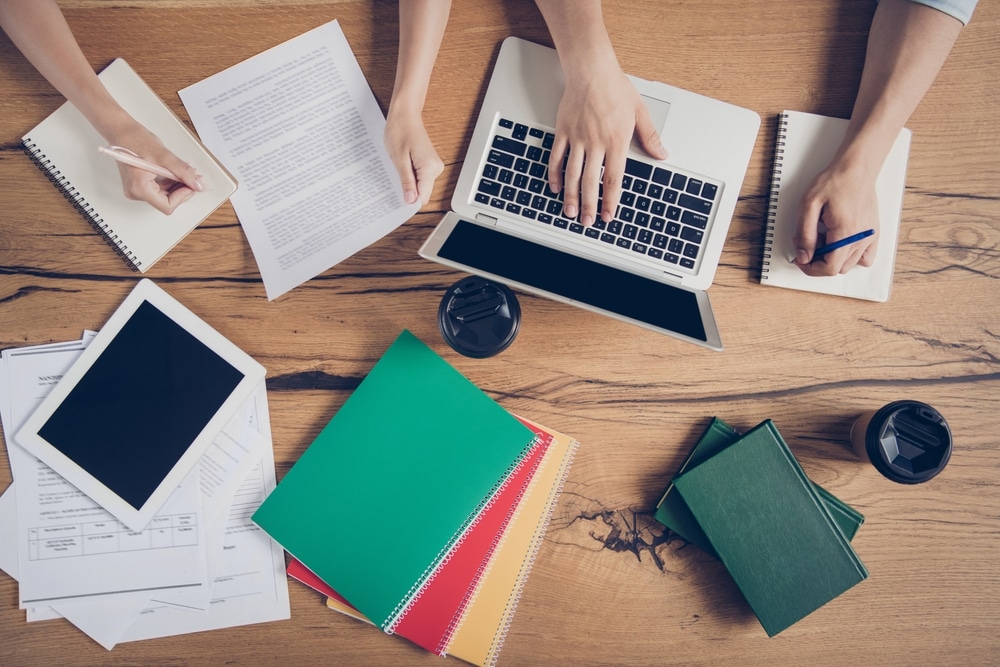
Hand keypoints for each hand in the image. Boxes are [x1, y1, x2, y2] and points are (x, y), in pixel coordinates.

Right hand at [104, 121, 202, 214]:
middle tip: (192, 178)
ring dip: (176, 186)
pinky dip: (169, 183)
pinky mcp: (138, 185)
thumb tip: (197, 184)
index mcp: (139, 188)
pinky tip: (174, 173)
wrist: (121, 131)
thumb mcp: (165, 156)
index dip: (183, 196)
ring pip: (164, 196)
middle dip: (181, 190)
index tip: (192, 184)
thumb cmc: (136, 140)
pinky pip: (158, 189)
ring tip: (183, 173)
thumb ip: (183, 172)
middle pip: (166, 202)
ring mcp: (136, 190)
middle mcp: (135, 193)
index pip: (167, 205)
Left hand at [384, 108, 443, 205]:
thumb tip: (410, 201)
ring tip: (396, 170)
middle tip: (393, 180)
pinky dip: (410, 176)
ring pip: (421, 186)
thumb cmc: (399, 131)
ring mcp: (434, 165)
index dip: (409, 201)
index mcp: (430, 168)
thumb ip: (406, 181)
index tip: (396, 199)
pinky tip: (401, 167)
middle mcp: (436, 168)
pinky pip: (420, 177)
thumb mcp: (399, 159)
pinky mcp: (430, 163)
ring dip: (408, 182)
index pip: (422, 197)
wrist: (405, 114)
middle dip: (408, 191)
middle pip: (422, 192)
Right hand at [548, 61, 666, 225]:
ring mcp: (577, 138)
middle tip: (587, 222)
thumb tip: (662, 155)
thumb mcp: (640, 112)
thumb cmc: (615, 87)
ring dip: (570, 195)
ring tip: (569, 211)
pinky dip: (555, 174)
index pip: (614, 179)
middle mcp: (596, 142)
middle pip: (590, 181)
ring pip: (572, 173)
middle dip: (589, 205)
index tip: (609, 216)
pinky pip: (556, 157)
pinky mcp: (563, 131)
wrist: (591, 70)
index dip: (611, 201)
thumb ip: (649, 137)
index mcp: (616, 141)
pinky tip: (555, 187)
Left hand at [793, 161, 878, 275]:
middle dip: (818, 259)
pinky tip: (840, 242)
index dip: (810, 268)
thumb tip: (804, 257)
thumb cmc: (835, 181)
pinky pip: (865, 258)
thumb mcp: (809, 205)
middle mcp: (861, 237)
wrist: (856, 168)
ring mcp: (869, 236)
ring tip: (824, 235)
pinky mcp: (873, 233)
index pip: (829, 268)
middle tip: (810, 238)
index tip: (801, 258)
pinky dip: (851, 256)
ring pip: (848, 264)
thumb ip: (805, 234)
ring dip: (832, 256)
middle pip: (837, 268)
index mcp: (845, 232)